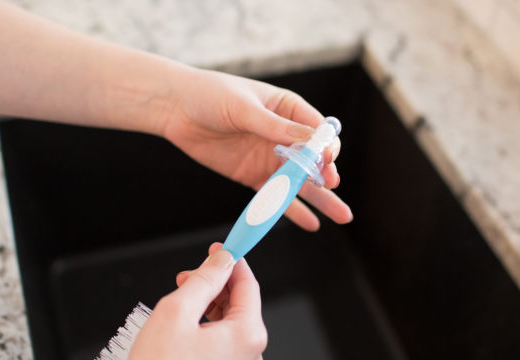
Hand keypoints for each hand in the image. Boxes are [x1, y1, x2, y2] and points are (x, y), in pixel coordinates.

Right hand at [129, 243, 265, 359]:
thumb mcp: (176, 313)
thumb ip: (203, 280)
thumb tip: (221, 259)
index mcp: (247, 334)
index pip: (248, 284)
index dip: (233, 260)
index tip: (222, 246)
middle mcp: (250, 353)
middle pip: (240, 304)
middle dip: (217, 283)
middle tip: (190, 274)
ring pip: (229, 323)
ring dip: (208, 305)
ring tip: (181, 298)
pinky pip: (222, 342)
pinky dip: (206, 326)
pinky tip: (185, 324)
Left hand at [161, 68, 352, 230]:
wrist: (176, 109)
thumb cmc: (210, 95)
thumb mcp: (243, 107)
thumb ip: (274, 127)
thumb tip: (309, 140)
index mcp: (288, 109)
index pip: (317, 130)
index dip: (325, 145)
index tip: (327, 158)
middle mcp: (284, 135)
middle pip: (314, 159)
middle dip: (326, 173)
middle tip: (331, 184)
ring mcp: (270, 158)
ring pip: (301, 182)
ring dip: (321, 198)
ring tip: (343, 216)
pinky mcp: (253, 176)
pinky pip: (276, 197)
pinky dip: (292, 210)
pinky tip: (311, 223)